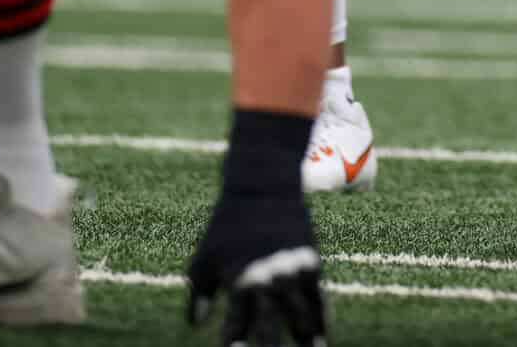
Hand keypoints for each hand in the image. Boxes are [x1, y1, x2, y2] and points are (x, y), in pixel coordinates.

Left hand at [186, 187, 327, 346]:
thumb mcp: (203, 258)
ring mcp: (291, 271)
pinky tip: (321, 341)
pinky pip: (318, 301)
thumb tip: (196, 324)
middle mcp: (266, 280)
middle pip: (269, 330)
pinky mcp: (311, 261)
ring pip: (299, 319)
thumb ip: (198, 293)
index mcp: (238, 281)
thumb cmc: (227, 224)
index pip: (235, 328)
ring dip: (302, 343)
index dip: (235, 346)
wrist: (263, 185)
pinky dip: (320, 323)